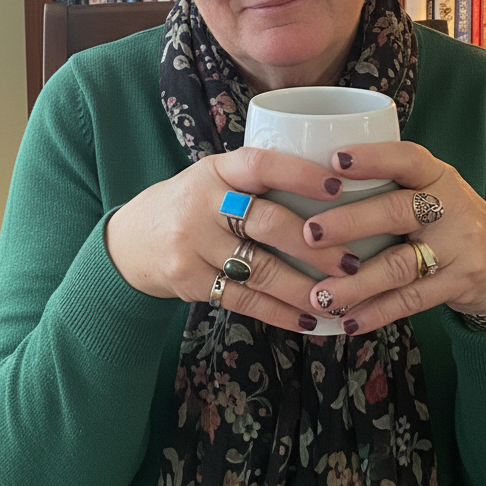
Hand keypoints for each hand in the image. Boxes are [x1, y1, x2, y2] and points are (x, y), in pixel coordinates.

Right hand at [105, 147, 359, 332]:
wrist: (131, 239)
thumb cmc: (191, 203)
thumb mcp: (215, 177)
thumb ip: (258, 180)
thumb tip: (336, 192)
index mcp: (216, 169)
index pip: (261, 165)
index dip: (300, 174)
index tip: (339, 187)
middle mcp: (201, 203)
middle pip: (267, 222)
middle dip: (315, 246)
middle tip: (353, 262)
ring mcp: (191, 244)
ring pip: (259, 269)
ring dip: (303, 288)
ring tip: (338, 299)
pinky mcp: (187, 280)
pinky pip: (243, 299)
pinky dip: (278, 313)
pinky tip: (307, 321)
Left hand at [302, 141, 485, 333]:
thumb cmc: (449, 218)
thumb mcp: (432, 189)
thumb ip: (389, 184)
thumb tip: (313, 183)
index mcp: (436, 175)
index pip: (406, 158)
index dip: (373, 158)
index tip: (335, 160)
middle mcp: (449, 205)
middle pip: (395, 211)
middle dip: (350, 223)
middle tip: (309, 234)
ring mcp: (458, 246)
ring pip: (400, 264)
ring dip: (356, 283)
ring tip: (319, 296)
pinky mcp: (459, 283)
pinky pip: (411, 300)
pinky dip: (377, 312)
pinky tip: (348, 322)